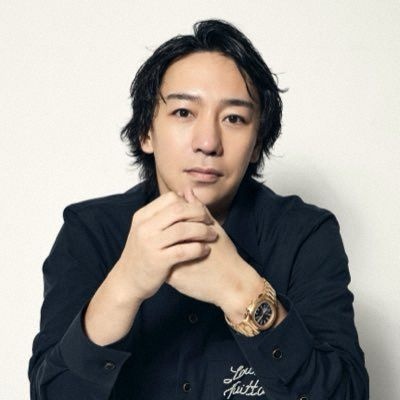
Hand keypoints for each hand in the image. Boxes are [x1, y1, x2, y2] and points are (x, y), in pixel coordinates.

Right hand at [117, 190, 217, 302]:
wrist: (127, 281)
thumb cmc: (143, 253)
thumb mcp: (148, 229)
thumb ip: (166, 213)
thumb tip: (187, 193)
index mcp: (143, 216)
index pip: (171, 198)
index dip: (189, 204)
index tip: (200, 213)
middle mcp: (145, 227)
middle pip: (179, 210)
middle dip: (199, 214)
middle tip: (210, 222)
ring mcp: (150, 244)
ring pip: (183, 229)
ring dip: (203, 231)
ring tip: (212, 236)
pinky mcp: (158, 261)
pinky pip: (184, 250)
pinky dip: (199, 248)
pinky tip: (206, 250)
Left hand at [165, 187, 257, 307]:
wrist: (232, 285)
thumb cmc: (225, 255)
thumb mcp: (213, 228)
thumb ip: (198, 210)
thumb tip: (187, 191)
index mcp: (182, 232)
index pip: (167, 220)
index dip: (174, 220)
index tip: (187, 226)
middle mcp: (172, 245)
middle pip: (159, 234)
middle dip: (166, 234)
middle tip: (181, 238)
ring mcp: (168, 261)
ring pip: (158, 249)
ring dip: (165, 247)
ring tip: (180, 250)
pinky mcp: (170, 279)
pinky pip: (161, 265)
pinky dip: (167, 262)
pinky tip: (181, 265)